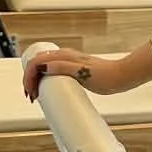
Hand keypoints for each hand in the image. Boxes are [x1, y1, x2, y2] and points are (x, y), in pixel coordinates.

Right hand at [22, 48, 138, 102]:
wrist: (123, 76)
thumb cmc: (106, 75)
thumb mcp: (82, 72)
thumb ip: (63, 67)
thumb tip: (43, 67)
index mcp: (64, 55)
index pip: (36, 62)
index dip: (28, 77)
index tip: (30, 92)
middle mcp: (65, 56)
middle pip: (37, 64)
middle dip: (29, 79)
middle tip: (31, 96)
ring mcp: (70, 62)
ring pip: (44, 67)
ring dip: (36, 80)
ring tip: (36, 95)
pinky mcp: (75, 69)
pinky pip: (53, 71)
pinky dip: (45, 79)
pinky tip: (48, 89)